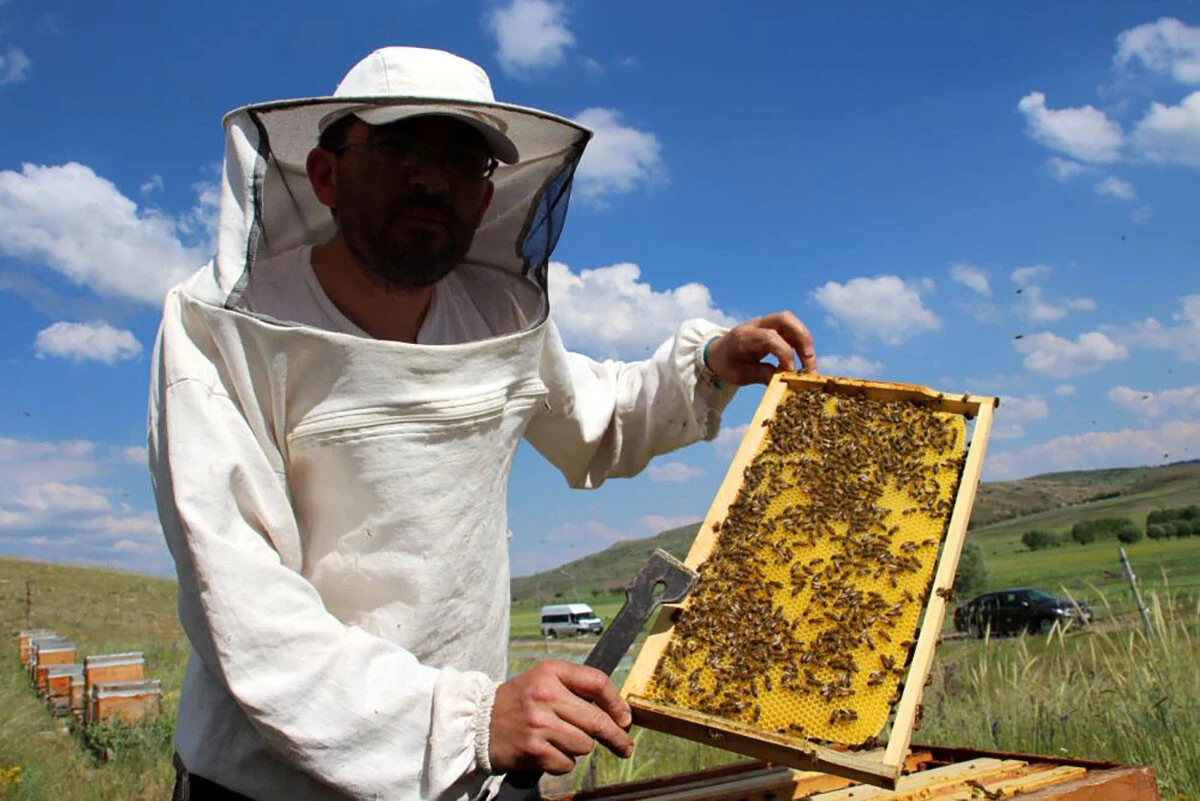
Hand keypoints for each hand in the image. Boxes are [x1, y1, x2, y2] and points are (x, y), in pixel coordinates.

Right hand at [489, 660, 633, 773]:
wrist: (477, 723)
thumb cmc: (519, 701)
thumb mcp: (544, 680)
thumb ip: (576, 686)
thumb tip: (616, 709)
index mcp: (551, 672)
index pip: (597, 682)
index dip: (617, 702)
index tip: (625, 718)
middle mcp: (545, 695)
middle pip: (597, 720)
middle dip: (616, 737)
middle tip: (625, 745)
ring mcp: (539, 724)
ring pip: (584, 745)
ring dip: (579, 747)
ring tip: (560, 740)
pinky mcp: (534, 750)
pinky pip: (567, 763)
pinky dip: (562, 762)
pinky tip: (547, 751)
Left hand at [704, 311, 817, 384]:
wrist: (716, 352)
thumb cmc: (726, 364)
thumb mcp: (738, 375)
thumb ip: (760, 375)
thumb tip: (784, 378)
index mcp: (744, 337)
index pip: (770, 337)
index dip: (784, 354)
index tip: (790, 373)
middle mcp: (756, 325)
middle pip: (785, 319)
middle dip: (803, 340)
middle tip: (809, 365)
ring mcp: (765, 324)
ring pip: (792, 322)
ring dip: (805, 342)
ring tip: (809, 366)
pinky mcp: (772, 327)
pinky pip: (791, 330)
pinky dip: (801, 344)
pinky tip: (803, 361)